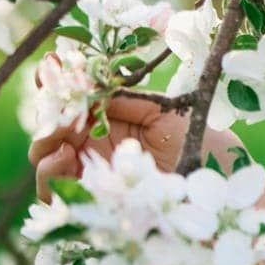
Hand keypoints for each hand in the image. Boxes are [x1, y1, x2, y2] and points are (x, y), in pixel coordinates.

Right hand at [27, 92, 246, 202]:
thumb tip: (83, 80)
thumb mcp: (161, 111)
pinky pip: (55, 191)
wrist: (219, 181)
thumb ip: (121, 99)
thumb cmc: (201, 141)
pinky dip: (50, 173)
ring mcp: (94, 173)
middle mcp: (98, 146)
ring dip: (44, 142)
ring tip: (61, 134)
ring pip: (45, 158)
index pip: (75, 102)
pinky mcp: (94, 201)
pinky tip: (65, 157)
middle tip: (57, 107)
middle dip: (48, 114)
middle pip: (52, 129)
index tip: (50, 63)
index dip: (58, 84)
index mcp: (113, 120)